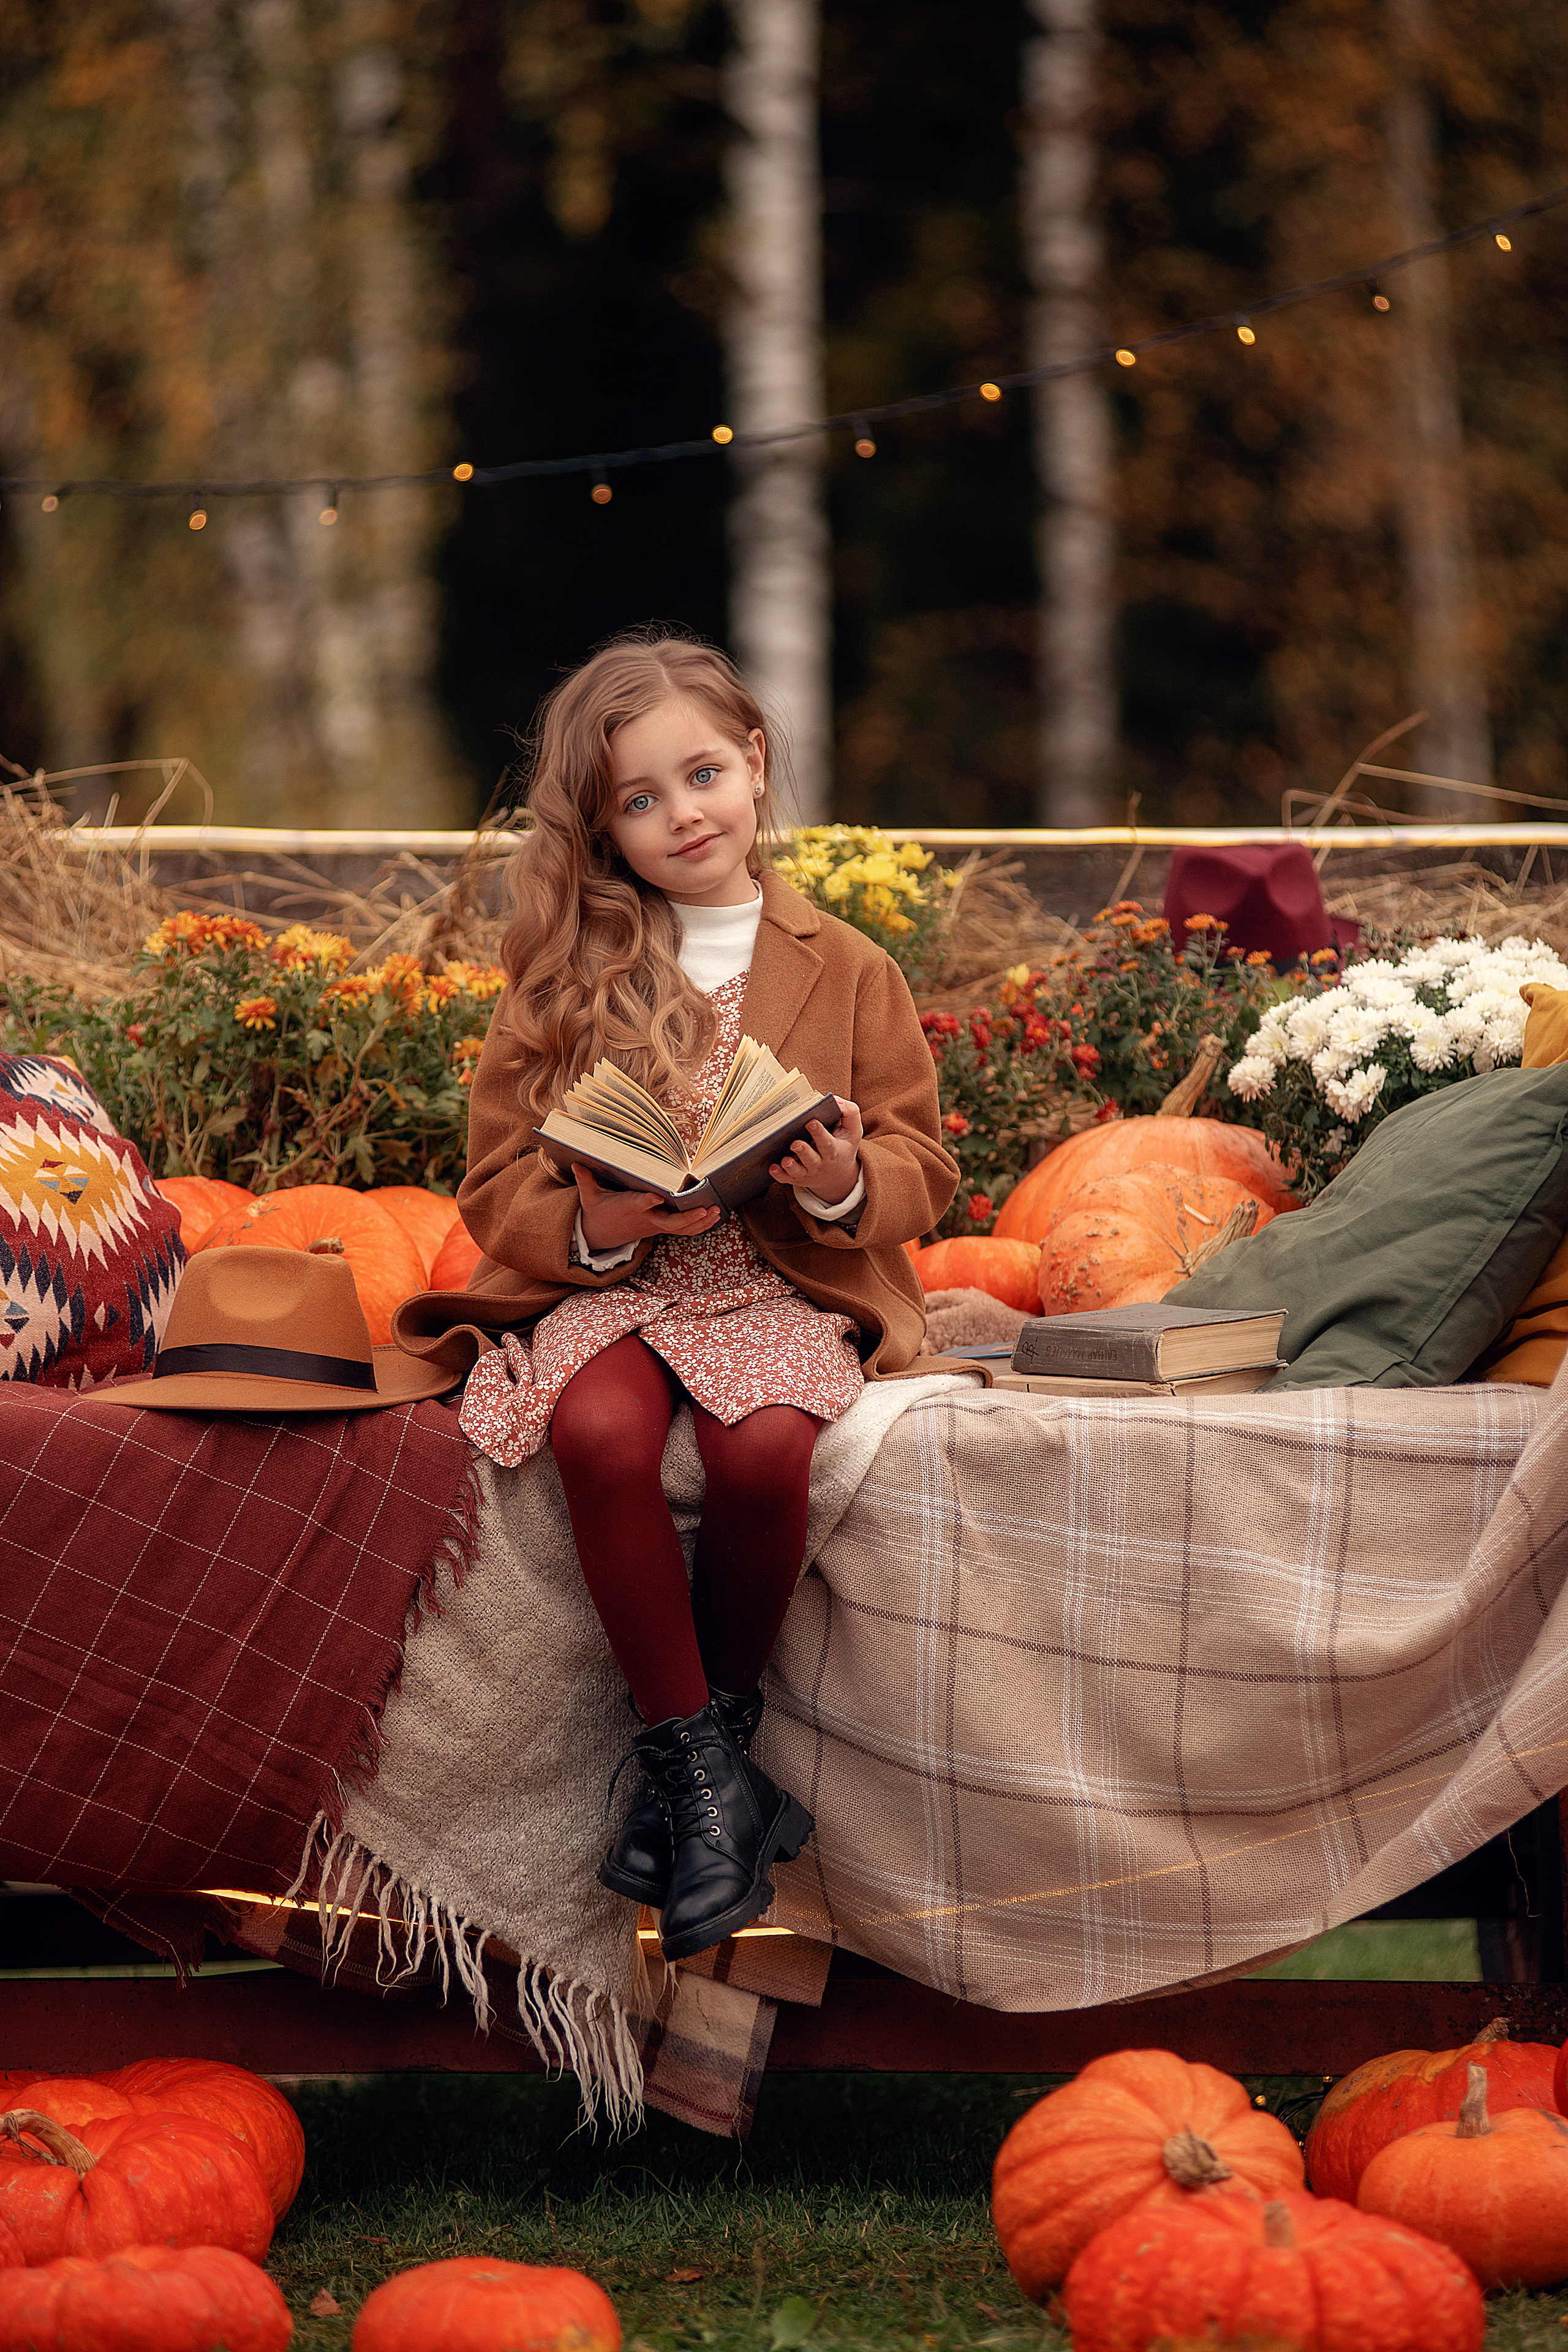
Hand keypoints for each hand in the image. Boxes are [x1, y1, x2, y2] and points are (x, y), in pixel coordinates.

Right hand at [573, 1163, 720, 1252]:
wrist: (599, 1236)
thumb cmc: (597, 1211)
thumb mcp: (589, 1196)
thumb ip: (586, 1180)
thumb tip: (576, 1162)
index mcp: (629, 1208)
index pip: (640, 1205)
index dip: (648, 1202)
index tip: (657, 1197)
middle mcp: (646, 1219)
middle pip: (670, 1222)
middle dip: (689, 1217)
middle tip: (706, 1209)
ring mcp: (655, 1225)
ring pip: (681, 1228)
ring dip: (700, 1222)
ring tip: (717, 1212)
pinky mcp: (660, 1228)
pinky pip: (683, 1230)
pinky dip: (699, 1225)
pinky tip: (713, 1217)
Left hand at [770, 1095, 863, 1205]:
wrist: (839, 1174)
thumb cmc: (843, 1145)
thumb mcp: (853, 1130)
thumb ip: (849, 1112)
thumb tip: (835, 1100)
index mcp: (833, 1150)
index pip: (826, 1142)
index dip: (819, 1133)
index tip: (811, 1122)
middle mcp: (819, 1163)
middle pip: (811, 1159)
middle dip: (803, 1151)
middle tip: (795, 1143)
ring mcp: (807, 1171)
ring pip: (798, 1171)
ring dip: (791, 1166)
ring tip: (785, 1160)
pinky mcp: (797, 1177)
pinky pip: (786, 1179)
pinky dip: (779, 1175)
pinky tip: (772, 1167)